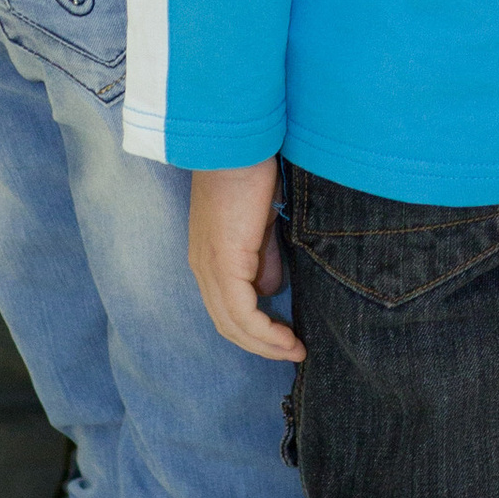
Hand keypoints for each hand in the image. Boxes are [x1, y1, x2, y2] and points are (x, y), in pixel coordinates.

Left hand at [188, 160, 303, 358]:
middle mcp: (203, 268)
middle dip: (261, 345)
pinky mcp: (223, 263)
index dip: (255, 330)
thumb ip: (264, 257)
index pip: (226, 309)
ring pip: (233, 324)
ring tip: (295, 350)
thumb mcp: (260, 224)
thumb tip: (272, 288)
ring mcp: (210, 267)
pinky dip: (264, 331)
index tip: (287, 338)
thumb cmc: (252, 173)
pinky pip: (242, 312)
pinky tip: (287, 337)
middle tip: (294, 353)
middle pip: (227, 324)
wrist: (238, 144)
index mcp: (209, 257)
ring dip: (266, 344)